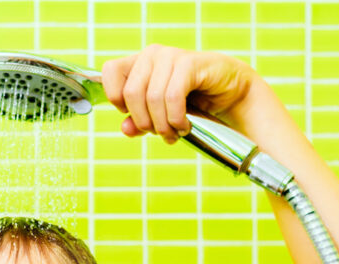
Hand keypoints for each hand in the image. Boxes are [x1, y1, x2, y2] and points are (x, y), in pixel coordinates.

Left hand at [100, 44, 260, 143]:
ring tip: (174, 134)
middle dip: (144, 122)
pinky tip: (184, 126)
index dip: (116, 98)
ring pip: (152, 98)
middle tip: (160, 134)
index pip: (110, 71)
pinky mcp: (189, 63)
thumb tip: (126, 129)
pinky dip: (176, 118)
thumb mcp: (159, 115)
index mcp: (138, 62)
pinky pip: (172, 97)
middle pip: (131, 93)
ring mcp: (170, 56)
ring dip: (163, 125)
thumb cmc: (191, 102)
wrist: (228, 93)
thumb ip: (138, 122)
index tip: (132, 115)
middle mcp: (151, 54)